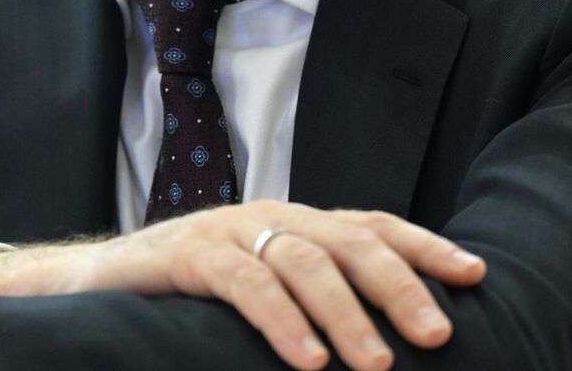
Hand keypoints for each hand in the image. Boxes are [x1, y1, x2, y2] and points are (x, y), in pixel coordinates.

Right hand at [0, 203, 485, 370]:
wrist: (95, 283)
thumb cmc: (191, 297)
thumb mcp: (263, 290)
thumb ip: (314, 299)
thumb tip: (389, 338)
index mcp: (295, 223)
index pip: (372, 225)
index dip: (425, 246)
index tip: (476, 274)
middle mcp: (269, 216)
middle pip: (348, 239)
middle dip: (399, 285)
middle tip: (438, 334)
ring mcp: (228, 230)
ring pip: (302, 261)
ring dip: (345, 314)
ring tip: (376, 365)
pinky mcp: (188, 254)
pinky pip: (245, 283)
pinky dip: (281, 322)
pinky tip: (308, 360)